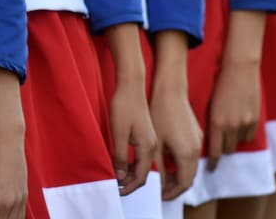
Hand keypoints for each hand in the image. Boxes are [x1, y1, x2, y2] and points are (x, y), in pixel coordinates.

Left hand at [110, 75, 157, 195]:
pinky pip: (150, 155)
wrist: (133, 83)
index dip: (129, 187)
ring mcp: (156, 139)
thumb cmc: (124, 105)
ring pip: (149, 165)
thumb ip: (120, 156)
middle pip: (148, 173)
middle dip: (133, 182)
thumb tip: (119, 176)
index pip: (141, 177)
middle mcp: (155, 145)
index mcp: (148, 147)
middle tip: (119, 186)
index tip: (118, 191)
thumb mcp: (118, 133)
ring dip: (136, 173)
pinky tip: (128, 160)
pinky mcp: (155, 133)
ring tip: (121, 175)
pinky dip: (139, 163)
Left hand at [149, 80, 201, 200]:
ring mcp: (199, 141)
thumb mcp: (155, 145)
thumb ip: (157, 167)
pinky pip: (192, 156)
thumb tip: (155, 184)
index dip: (170, 193)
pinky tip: (169, 160)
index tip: (159, 195)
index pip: (183, 184)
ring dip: (179, 175)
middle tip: (160, 189)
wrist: (170, 90)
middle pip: (189, 178)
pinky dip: (182, 164)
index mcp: (187, 154)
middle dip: (175, 186)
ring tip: (162, 176)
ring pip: (191, 167)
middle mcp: (197, 150)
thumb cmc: (160, 114)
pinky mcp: (197, 134)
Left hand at [206, 58, 259, 170]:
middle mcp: (231, 126)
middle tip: (220, 149)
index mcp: (216, 123)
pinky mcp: (255, 119)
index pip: (215, 151)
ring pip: (239, 143)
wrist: (239, 69)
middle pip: (227, 150)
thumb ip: (212, 122)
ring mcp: (245, 123)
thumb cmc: (221, 83)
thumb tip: (212, 139)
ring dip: (234, 141)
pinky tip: (240, 126)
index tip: (211, 169)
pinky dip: (244, 134)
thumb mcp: (211, 104)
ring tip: (230, 134)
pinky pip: (249, 136)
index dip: (213, 163)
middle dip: (223, 150)